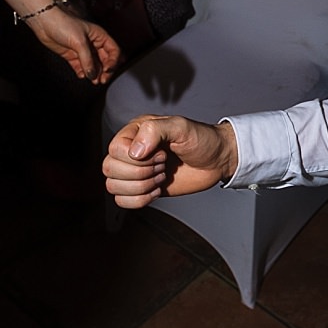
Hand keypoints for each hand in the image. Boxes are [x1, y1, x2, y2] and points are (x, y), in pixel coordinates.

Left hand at [28, 4, 121, 84]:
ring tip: (93, 80)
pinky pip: (80, 67)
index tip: (107, 69)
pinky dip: (82, 72)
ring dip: (94, 74)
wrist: (44, 22)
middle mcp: (92, 43)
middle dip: (105, 71)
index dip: (113, 61)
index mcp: (99, 36)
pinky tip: (81, 75)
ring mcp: (82, 50)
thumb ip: (87, 60)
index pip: (113, 50)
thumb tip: (92, 74)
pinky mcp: (72, 55)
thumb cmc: (63, 23)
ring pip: (93, 65)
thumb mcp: (79, 42)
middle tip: (102, 80)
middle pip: (105, 60)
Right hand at [102, 115, 237, 207]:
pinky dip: (139, 200)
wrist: (217, 160)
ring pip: (113, 186)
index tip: (162, 153)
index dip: (137, 157)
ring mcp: (135, 171)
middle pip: (109, 168)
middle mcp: (130, 151)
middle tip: (163, 164)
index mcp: (134, 132)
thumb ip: (155, 131)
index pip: (114, 149)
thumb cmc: (201, 139)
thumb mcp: (180, 127)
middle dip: (140, 172)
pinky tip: (157, 190)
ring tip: (161, 176)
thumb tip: (134, 152)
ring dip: (141, 186)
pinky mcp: (142, 189)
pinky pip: (122, 201)